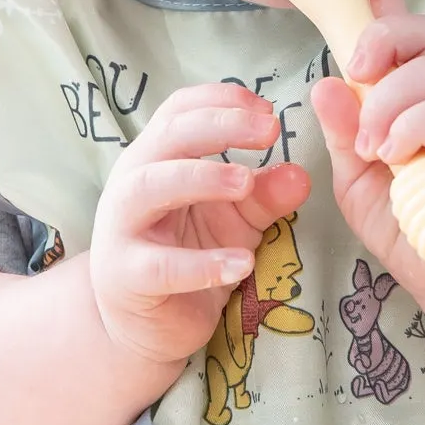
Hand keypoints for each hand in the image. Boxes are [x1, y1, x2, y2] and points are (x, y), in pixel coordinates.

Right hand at [88, 84, 310, 366]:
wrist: (143, 324)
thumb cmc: (187, 254)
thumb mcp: (235, 220)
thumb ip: (265, 196)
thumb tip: (302, 174)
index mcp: (156, 159)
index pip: (179, 110)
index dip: (222, 100)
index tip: (268, 108)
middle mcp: (133, 183)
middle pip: (167, 137)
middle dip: (219, 126)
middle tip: (269, 130)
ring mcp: (122, 228)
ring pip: (149, 188)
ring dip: (200, 178)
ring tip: (246, 183)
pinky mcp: (126, 277)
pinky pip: (161, 266)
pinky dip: (202, 264)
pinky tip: (242, 263)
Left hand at [309, 0, 424, 295]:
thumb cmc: (405, 224)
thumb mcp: (356, 179)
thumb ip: (342, 133)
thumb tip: (324, 84)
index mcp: (408, 96)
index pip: (400, 32)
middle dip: (383, 36)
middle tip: (356, 72)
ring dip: (389, 102)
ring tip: (374, 147)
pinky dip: (414, 126)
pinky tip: (396, 155)